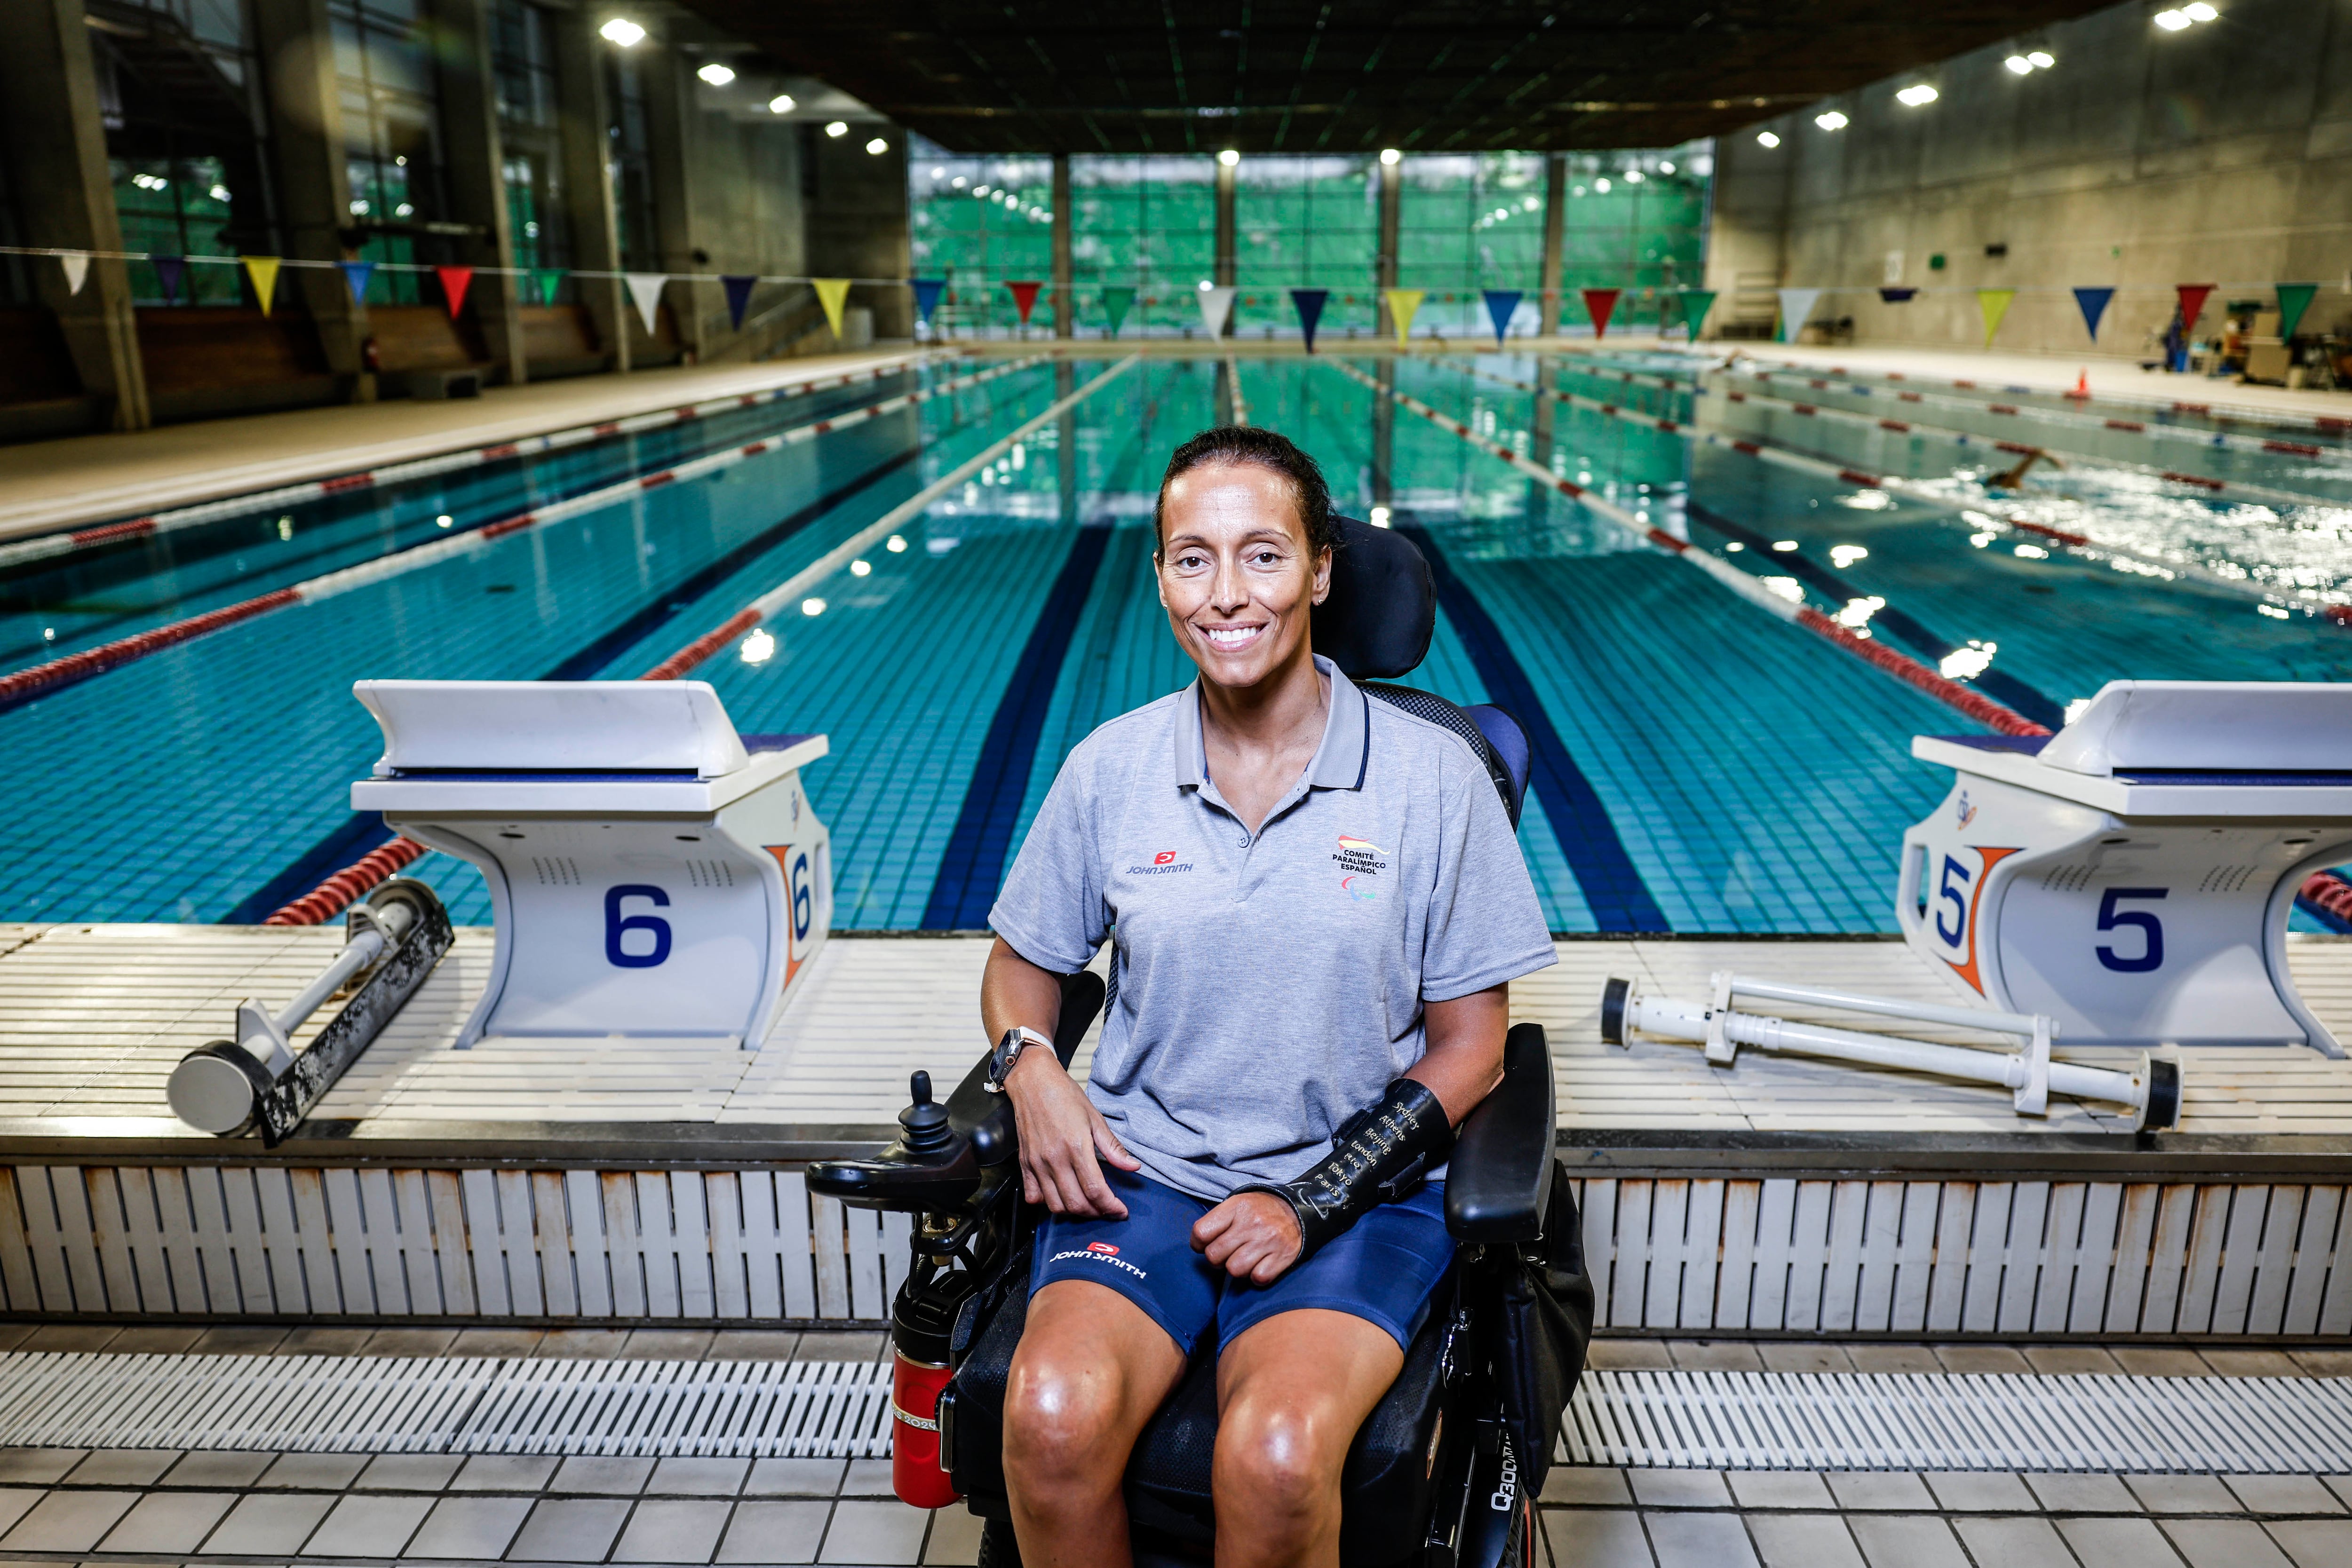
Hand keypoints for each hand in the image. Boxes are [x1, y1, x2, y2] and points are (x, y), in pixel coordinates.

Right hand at [1003, 1047, 1139, 1217]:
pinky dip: (1047, 1203)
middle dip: (1096, 1213)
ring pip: (1055, 1205)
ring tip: (1087, 1205)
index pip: (1096, 1190)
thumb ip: (1112, 1147)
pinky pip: (1033, 1196)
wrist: (1033, 1081)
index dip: (1111, 1206)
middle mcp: (1055, 1159)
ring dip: (1074, 1212)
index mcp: (1076, 1147)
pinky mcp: (1024, 1163)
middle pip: (1076, 1203)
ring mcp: (1037, 1163)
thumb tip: (1133, 1166)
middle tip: (1106, 1209)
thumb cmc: (1064, 1095)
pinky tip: (1060, 1195)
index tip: (1120, 1211)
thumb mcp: (1095, 1118)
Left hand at [1190, 1192, 1302, 1283]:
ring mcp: (1268, 1241)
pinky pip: (1258, 1278)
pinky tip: (1260, 1265)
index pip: (1201, 1232)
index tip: (1204, 1245)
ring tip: (1244, 1259)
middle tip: (1227, 1253)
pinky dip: (1256, 1276)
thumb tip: (1198, 1245)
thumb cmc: (1259, 1211)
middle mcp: (1252, 1223)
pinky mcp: (1282, 1256)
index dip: (1198, 1244)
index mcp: (1237, 1206)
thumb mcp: (1237, 1204)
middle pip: (1215, 1255)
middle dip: (1217, 1259)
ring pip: (1234, 1270)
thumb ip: (1216, 1221)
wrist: (1298, 1211)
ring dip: (1236, 1269)